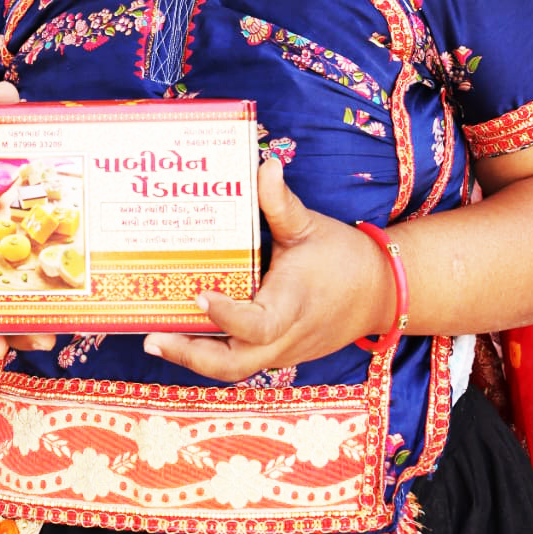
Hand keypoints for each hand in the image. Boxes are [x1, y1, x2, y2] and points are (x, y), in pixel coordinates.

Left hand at [142, 159, 395, 381]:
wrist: (379, 294)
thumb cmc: (344, 258)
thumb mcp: (311, 226)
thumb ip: (281, 202)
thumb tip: (265, 164)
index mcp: (292, 305)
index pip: (257, 324)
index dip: (226, 316)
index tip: (199, 295)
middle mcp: (284, 336)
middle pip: (234, 365)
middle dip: (191, 356)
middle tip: (153, 337)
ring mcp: (280, 351)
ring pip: (233, 369)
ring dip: (194, 358)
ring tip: (157, 338)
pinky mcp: (277, 354)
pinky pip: (241, 361)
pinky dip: (212, 352)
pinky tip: (185, 334)